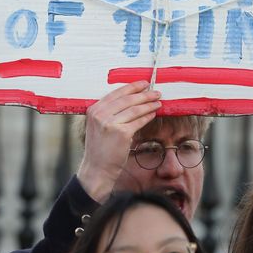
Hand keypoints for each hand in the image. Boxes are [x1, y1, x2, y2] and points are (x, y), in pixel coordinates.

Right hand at [76, 80, 160, 202]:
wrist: (97, 168)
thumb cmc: (100, 148)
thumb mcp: (98, 125)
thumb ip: (108, 112)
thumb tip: (131, 99)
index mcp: (93, 110)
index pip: (115, 93)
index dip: (132, 87)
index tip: (143, 84)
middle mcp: (100, 114)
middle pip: (127, 99)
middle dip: (144, 94)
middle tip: (156, 92)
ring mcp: (110, 124)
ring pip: (134, 109)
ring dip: (149, 104)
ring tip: (158, 102)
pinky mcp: (121, 133)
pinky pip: (138, 121)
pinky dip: (148, 116)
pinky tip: (154, 113)